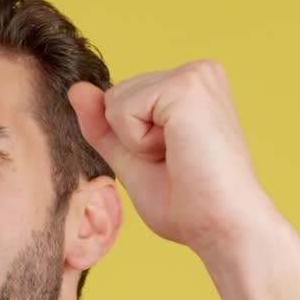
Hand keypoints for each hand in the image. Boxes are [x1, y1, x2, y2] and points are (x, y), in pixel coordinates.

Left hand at [68, 61, 278, 257]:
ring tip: (179, 159)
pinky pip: (122, 108)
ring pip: (115, 100)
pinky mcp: (187, 85)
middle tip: (177, 164)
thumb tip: (76, 88)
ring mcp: (195, 74)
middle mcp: (198, 71)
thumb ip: (105, 126)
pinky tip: (177, 154)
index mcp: (192, 87)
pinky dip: (138, 143)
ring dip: (135, 143)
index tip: (174, 163)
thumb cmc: (189, 205)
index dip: (132, 142)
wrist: (223, 228)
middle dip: (131, 140)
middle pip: (115, 95)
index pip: (123, 100)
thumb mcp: (133, 161)